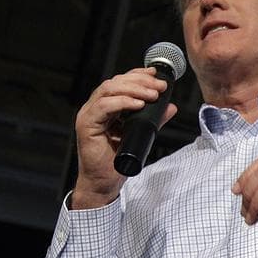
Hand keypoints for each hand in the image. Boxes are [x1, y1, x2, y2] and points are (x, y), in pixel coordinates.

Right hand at [71, 67, 176, 208]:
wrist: (105, 182)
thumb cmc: (118, 160)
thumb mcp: (142, 134)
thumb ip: (155, 119)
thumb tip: (170, 107)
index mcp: (106, 106)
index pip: (120, 82)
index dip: (138, 75)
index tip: (156, 74)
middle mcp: (96, 107)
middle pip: (115, 82)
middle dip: (140, 81)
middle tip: (160, 87)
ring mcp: (89, 114)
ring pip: (108, 90)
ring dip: (134, 89)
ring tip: (153, 95)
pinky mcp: (86, 125)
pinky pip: (103, 106)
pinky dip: (122, 103)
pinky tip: (138, 105)